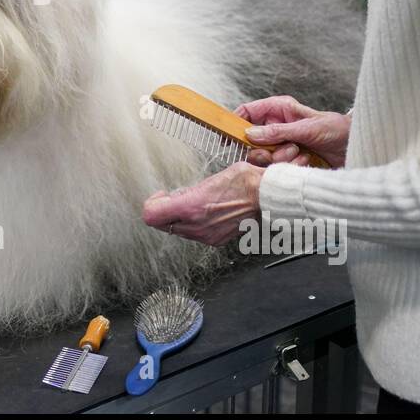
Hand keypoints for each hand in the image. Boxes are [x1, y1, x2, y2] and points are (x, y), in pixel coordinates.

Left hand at [142, 161, 262, 245]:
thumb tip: (176, 195)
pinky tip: (206, 211)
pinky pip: (194, 234)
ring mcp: (206, 236)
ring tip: (195, 202)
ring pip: (178, 230)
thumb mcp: (211, 178)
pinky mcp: (215, 240)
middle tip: (175, 197)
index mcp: (192, 207)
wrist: (268, 198)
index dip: (151, 203)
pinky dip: (194, 224)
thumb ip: (189, 190)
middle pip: (162, 224)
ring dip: (180, 217)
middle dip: (165, 210)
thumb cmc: (246, 183)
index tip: (161, 195)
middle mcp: (196, 226)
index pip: (151, 215)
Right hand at [235, 95, 349, 168]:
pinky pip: (274, 165)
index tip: (228, 135)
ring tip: (297, 154)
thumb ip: (278, 131)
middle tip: (273, 152)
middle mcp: (277, 126)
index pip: (248, 111)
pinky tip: (301, 161)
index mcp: (279, 109)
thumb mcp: (307, 128)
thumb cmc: (337, 130)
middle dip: (261, 148)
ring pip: (261, 154)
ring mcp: (281, 143)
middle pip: (250, 138)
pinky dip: (284, 166)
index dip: (235, 121)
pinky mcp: (287, 158)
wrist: (356, 148)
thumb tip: (251, 133)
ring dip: (276, 158)